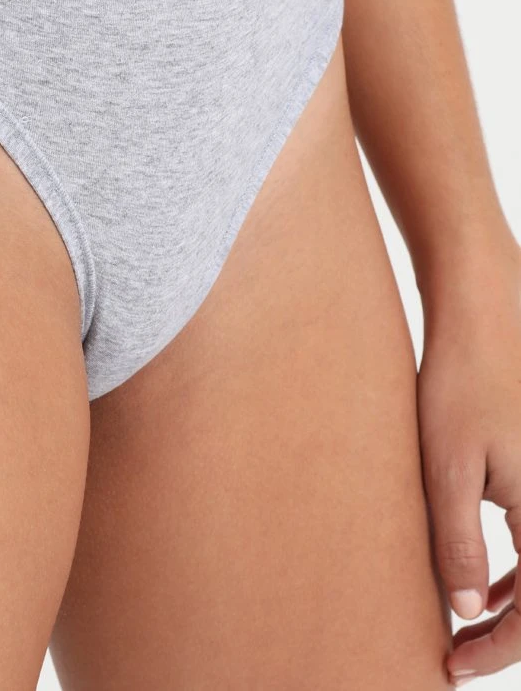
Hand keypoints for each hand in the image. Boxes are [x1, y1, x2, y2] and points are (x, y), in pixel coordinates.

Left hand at [417, 239, 520, 685]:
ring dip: (511, 599)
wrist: (481, 306)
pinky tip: (481, 568)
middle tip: (453, 651)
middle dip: (505, 632)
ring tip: (461, 619)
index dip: (498, 649)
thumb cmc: (460, 380)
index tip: (451, 664)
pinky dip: (514, 562)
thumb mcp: (447, 466)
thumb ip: (457, 542)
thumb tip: (468, 611)